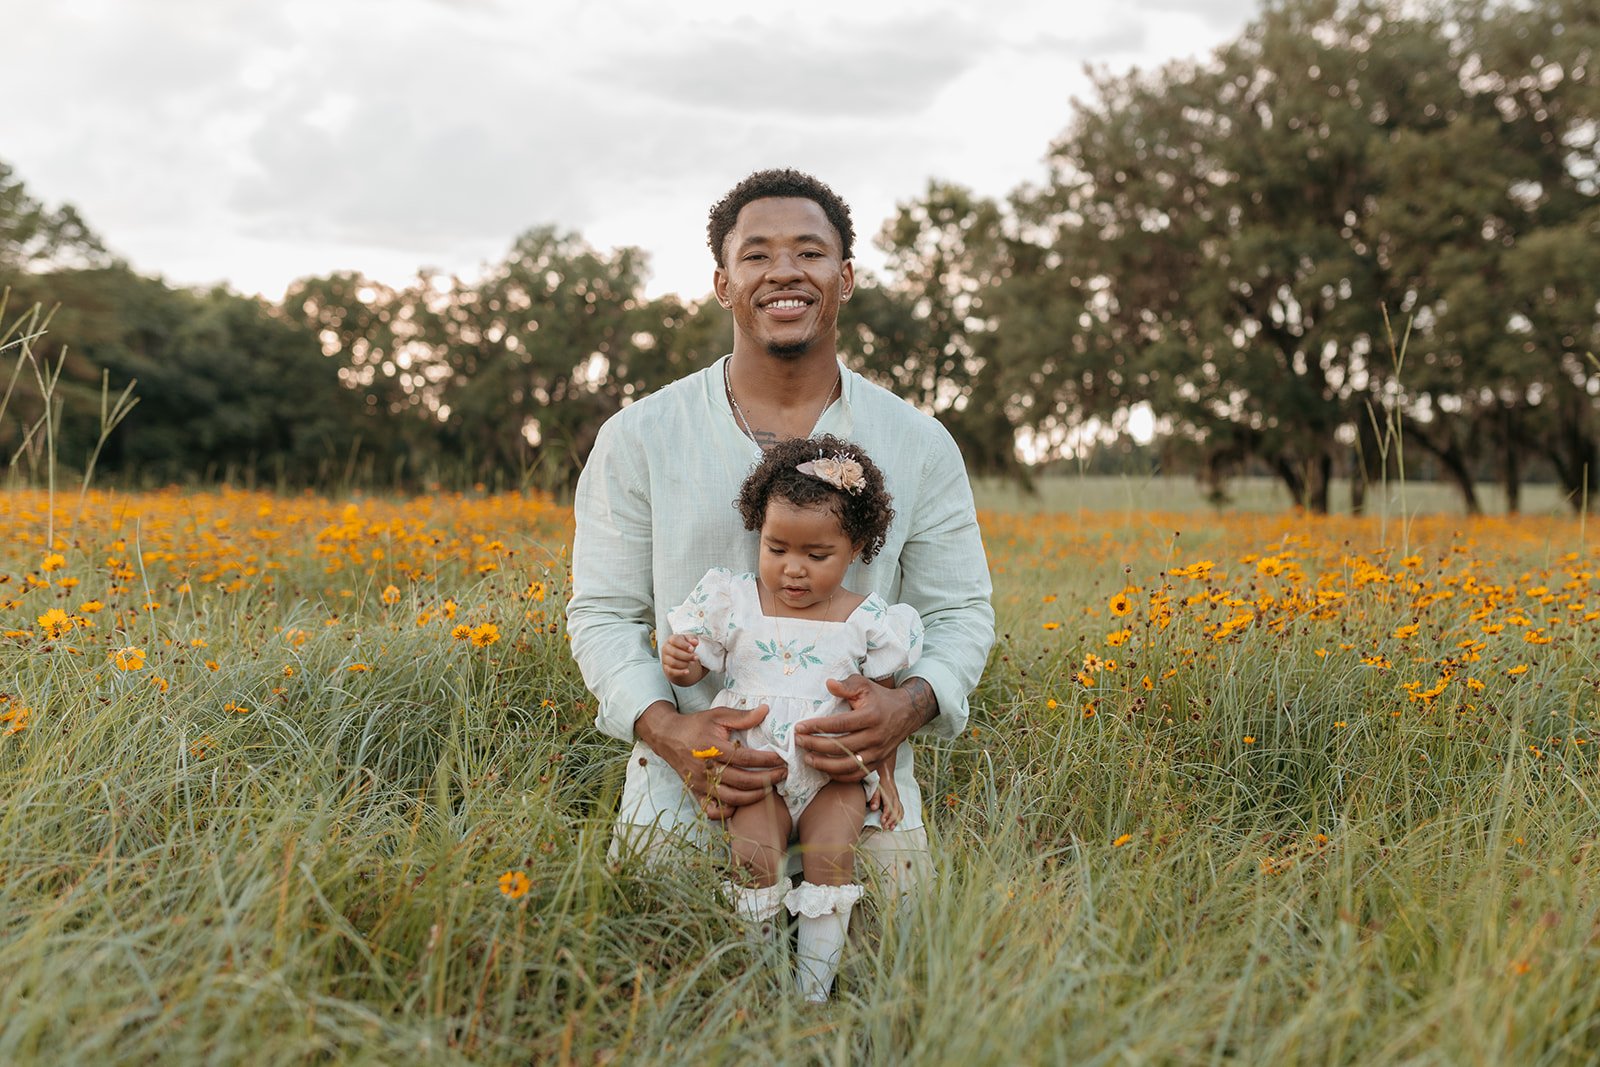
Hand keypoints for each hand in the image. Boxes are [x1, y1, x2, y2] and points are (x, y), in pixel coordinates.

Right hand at [635, 701, 786, 819]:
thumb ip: (742, 716)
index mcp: (713, 748)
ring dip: (754, 796)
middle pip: (742, 781)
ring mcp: (701, 783)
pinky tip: (742, 804)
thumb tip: (766, 710)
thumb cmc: (696, 725)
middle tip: (782, 774)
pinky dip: (727, 811)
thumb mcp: (718, 715)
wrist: (668, 737)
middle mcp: (706, 769)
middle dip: (767, 779)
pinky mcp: (696, 792)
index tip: (781, 759)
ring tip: (770, 788)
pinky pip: (712, 810)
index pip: (745, 758)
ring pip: (732, 798)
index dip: (766, 760)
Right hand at [661, 634, 706, 685]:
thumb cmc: (684, 646)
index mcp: (671, 639)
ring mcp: (665, 659)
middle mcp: (666, 648)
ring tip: (692, 662)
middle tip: (695, 657)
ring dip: (685, 664)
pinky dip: (680, 672)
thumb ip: (692, 639)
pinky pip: (672, 671)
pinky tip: (687, 671)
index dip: (684, 645)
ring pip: (673, 663)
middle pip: (674, 653)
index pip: (675, 640)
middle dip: (687, 656)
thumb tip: (695, 642)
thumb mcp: (689, 640)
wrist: (679, 655)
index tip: (692, 649)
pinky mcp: (666, 668)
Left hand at [793, 674, 929, 781]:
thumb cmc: (879, 698)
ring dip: (824, 764)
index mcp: (871, 716)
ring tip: (807, 758)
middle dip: (815, 745)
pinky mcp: (878, 763)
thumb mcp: (864, 685)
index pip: (840, 724)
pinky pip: (856, 775)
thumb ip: (846, 685)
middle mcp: (876, 737)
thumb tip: (828, 684)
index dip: (817, 726)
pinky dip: (838, 775)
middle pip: (841, 747)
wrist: (906, 713)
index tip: (799, 727)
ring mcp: (878, 753)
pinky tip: (824, 768)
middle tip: (798, 741)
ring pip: (847, 765)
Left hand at [869, 769, 903, 830]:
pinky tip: (897, 822)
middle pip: (895, 811)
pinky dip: (900, 816)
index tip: (882, 822)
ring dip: (896, 820)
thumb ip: (875, 798)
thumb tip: (874, 808)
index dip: (886, 816)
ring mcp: (897, 798)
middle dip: (891, 821)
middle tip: (885, 828)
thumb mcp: (875, 787)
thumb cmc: (878, 780)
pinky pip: (901, 809)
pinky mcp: (897, 799)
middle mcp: (895, 797)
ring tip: (891, 828)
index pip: (889, 807)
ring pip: (899, 811)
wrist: (885, 771)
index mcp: (889, 794)